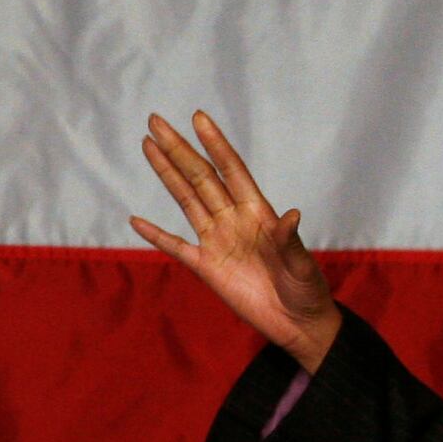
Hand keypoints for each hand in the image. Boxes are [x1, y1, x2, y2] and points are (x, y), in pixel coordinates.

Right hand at [132, 110, 339, 369]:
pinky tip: (135, 220)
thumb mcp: (302, 265)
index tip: (199, 117)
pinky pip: (176, 247)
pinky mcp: (206, 268)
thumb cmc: (307, 290)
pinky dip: (155, 235)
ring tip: (148, 145)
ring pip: (186, 200)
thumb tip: (291, 215)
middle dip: (179, 149)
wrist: (298, 324)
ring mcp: (217, 241)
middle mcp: (234, 219)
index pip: (232, 170)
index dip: (216, 145)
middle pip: (201, 177)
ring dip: (166, 173)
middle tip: (156, 120)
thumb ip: (290, 241)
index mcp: (258, 212)